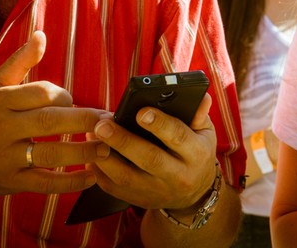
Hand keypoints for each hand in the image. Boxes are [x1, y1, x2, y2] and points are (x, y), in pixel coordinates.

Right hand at [0, 30, 110, 195]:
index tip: (74, 102)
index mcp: (2, 100)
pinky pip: (45, 184)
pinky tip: (92, 177)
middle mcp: (3, 128)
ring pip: (50, 155)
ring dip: (83, 153)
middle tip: (110, 122)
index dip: (64, 96)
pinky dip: (70, 183)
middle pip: (49, 122)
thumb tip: (41, 34)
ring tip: (108, 149)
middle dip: (84, 122)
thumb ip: (21, 60)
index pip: (41, 93)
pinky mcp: (11, 182)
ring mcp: (7, 158)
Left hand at [89, 92, 217, 211]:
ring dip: (105, 155)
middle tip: (102, 124)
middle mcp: (177, 175)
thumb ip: (199, 114)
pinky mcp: (138, 199)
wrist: (192, 195)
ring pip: (126, 176)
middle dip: (123, 140)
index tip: (141, 111)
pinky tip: (91, 152)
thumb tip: (200, 96)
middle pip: (149, 158)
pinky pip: (113, 188)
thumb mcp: (205, 133)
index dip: (160, 124)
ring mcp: (156, 190)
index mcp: (196, 154)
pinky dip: (99, 171)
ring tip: (92, 134)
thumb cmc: (195, 153)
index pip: (178, 137)